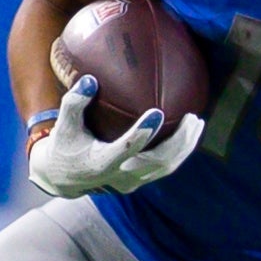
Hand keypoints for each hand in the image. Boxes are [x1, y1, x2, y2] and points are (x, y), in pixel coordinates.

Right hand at [28, 76, 204, 197]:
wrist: (64, 179)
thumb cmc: (65, 145)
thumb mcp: (65, 125)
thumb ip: (74, 102)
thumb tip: (89, 78)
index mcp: (101, 163)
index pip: (125, 149)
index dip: (142, 133)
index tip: (158, 112)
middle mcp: (119, 176)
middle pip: (158, 162)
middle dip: (179, 142)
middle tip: (193, 117)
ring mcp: (131, 182)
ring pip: (166, 167)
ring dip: (185, 147)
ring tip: (197, 123)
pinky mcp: (138, 182)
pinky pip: (164, 168)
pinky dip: (179, 151)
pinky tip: (189, 133)